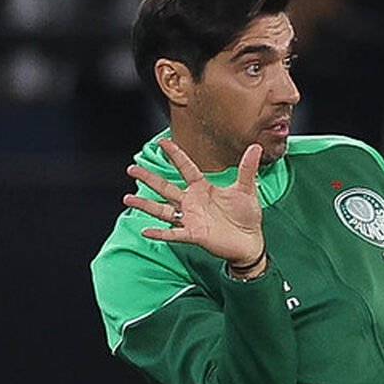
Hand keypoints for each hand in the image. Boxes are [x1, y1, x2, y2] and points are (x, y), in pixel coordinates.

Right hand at [122, 139, 264, 265]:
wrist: (250, 241)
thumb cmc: (246, 216)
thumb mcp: (247, 189)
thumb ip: (247, 169)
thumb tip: (256, 147)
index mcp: (203, 188)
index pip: (186, 167)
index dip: (175, 154)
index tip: (162, 141)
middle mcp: (192, 202)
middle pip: (165, 187)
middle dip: (148, 177)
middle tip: (131, 168)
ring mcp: (191, 218)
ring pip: (163, 209)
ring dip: (146, 204)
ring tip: (128, 198)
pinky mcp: (194, 234)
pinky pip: (173, 233)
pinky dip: (160, 232)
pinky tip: (146, 230)